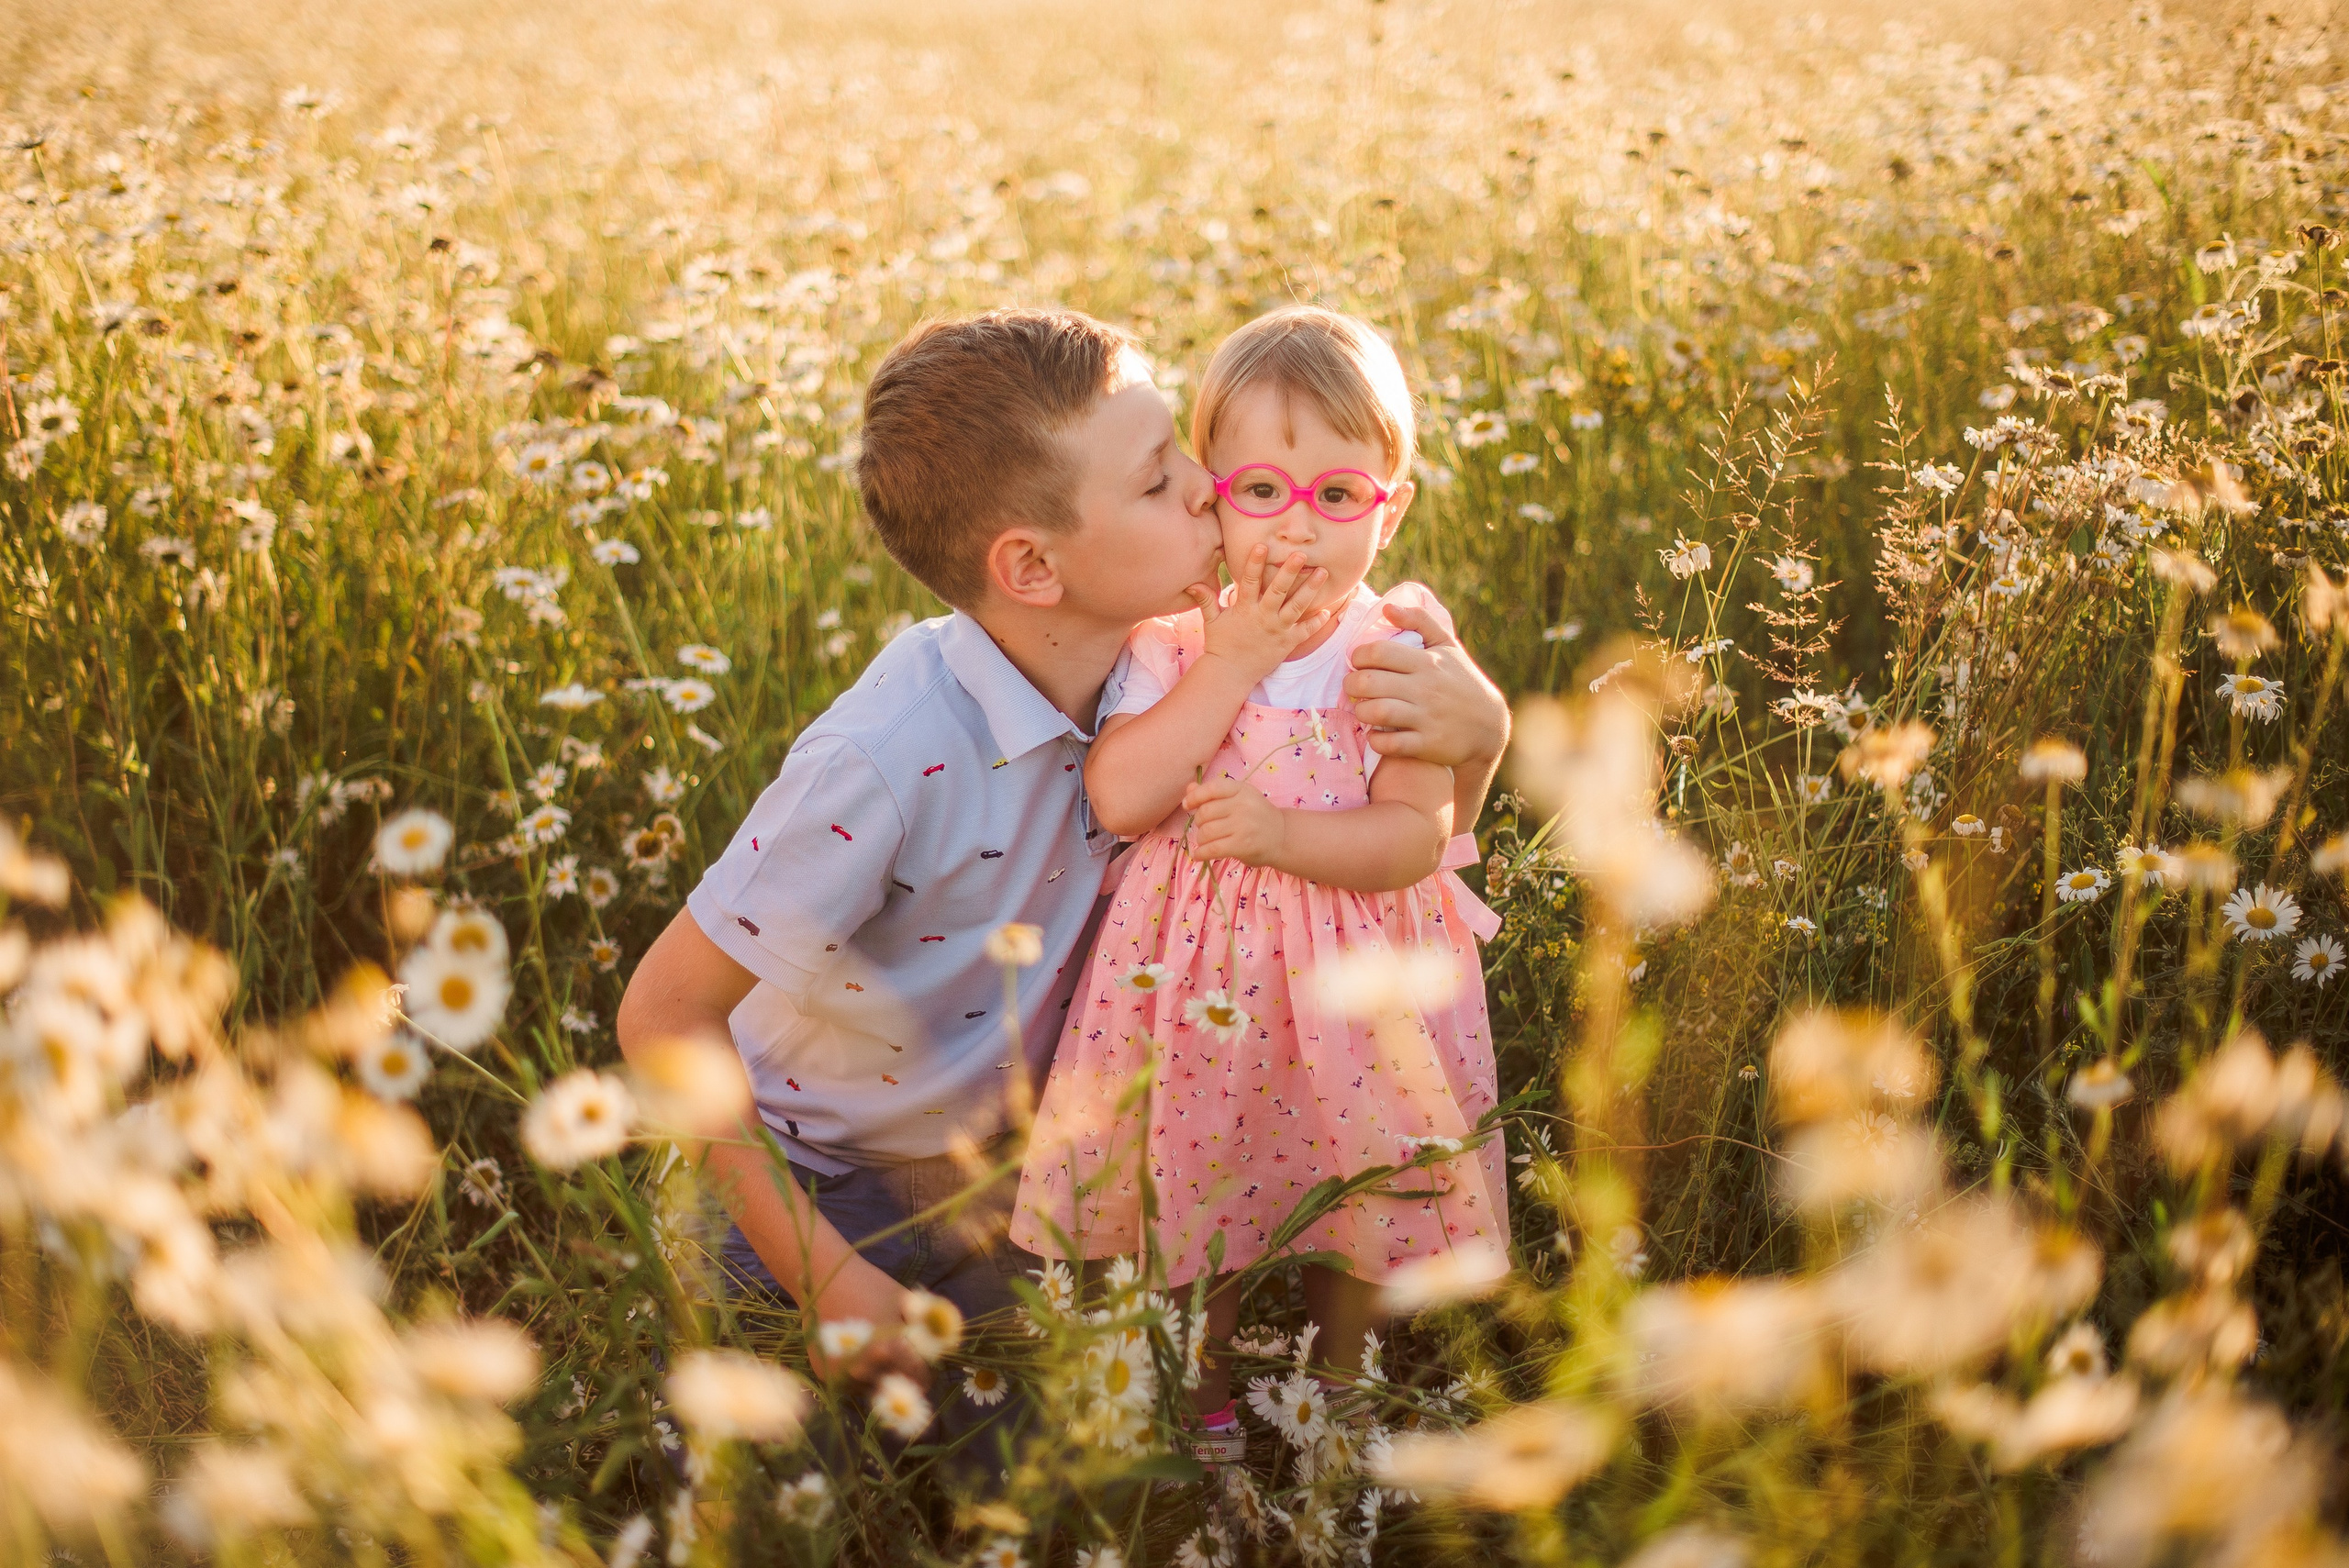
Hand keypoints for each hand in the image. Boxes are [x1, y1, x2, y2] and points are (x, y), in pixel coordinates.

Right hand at [805, 1253, 929, 1386]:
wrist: (825, 1276)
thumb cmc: (870, 1284)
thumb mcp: (906, 1303)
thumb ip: (925, 1330)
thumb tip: (941, 1351)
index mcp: (888, 1351)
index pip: (918, 1378)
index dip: (926, 1373)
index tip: (928, 1368)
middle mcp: (863, 1368)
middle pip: (896, 1385)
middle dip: (904, 1375)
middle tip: (907, 1363)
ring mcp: (842, 1374)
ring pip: (873, 1387)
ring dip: (881, 1377)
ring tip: (881, 1354)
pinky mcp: (825, 1374)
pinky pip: (852, 1384)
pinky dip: (860, 1374)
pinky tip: (860, 1353)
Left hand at [1183, 775, 1285, 866]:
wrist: (1282, 837)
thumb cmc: (1256, 816)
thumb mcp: (1239, 799)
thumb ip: (1214, 793)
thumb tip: (1189, 788)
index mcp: (1242, 789)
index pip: (1212, 788)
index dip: (1195, 797)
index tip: (1187, 805)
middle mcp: (1243, 805)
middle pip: (1205, 812)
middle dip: (1199, 822)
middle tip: (1205, 827)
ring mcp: (1244, 825)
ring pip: (1206, 832)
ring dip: (1201, 839)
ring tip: (1206, 842)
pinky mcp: (1243, 845)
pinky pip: (1212, 849)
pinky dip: (1201, 853)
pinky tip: (1198, 855)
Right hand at [1192, 543, 1334, 682]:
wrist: (1230, 673)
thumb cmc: (1220, 645)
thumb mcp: (1212, 621)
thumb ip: (1206, 600)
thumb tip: (1193, 583)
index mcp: (1244, 609)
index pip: (1250, 581)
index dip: (1255, 563)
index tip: (1262, 546)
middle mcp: (1263, 617)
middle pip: (1278, 591)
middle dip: (1290, 572)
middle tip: (1301, 555)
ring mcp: (1277, 630)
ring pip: (1297, 607)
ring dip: (1310, 590)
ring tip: (1322, 573)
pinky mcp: (1287, 643)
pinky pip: (1305, 631)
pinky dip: (1316, 622)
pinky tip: (1327, 611)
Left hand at [1343, 604, 1508, 766]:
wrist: (1490, 726)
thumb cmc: (1462, 681)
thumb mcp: (1448, 646)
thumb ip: (1420, 621)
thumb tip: (1387, 608)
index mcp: (1428, 662)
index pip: (1380, 652)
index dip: (1359, 656)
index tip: (1359, 662)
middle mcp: (1427, 689)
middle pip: (1371, 682)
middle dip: (1351, 684)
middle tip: (1352, 686)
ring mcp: (1427, 718)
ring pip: (1378, 712)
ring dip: (1361, 711)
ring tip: (1362, 708)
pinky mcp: (1428, 745)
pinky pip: (1390, 744)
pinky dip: (1375, 740)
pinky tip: (1375, 733)